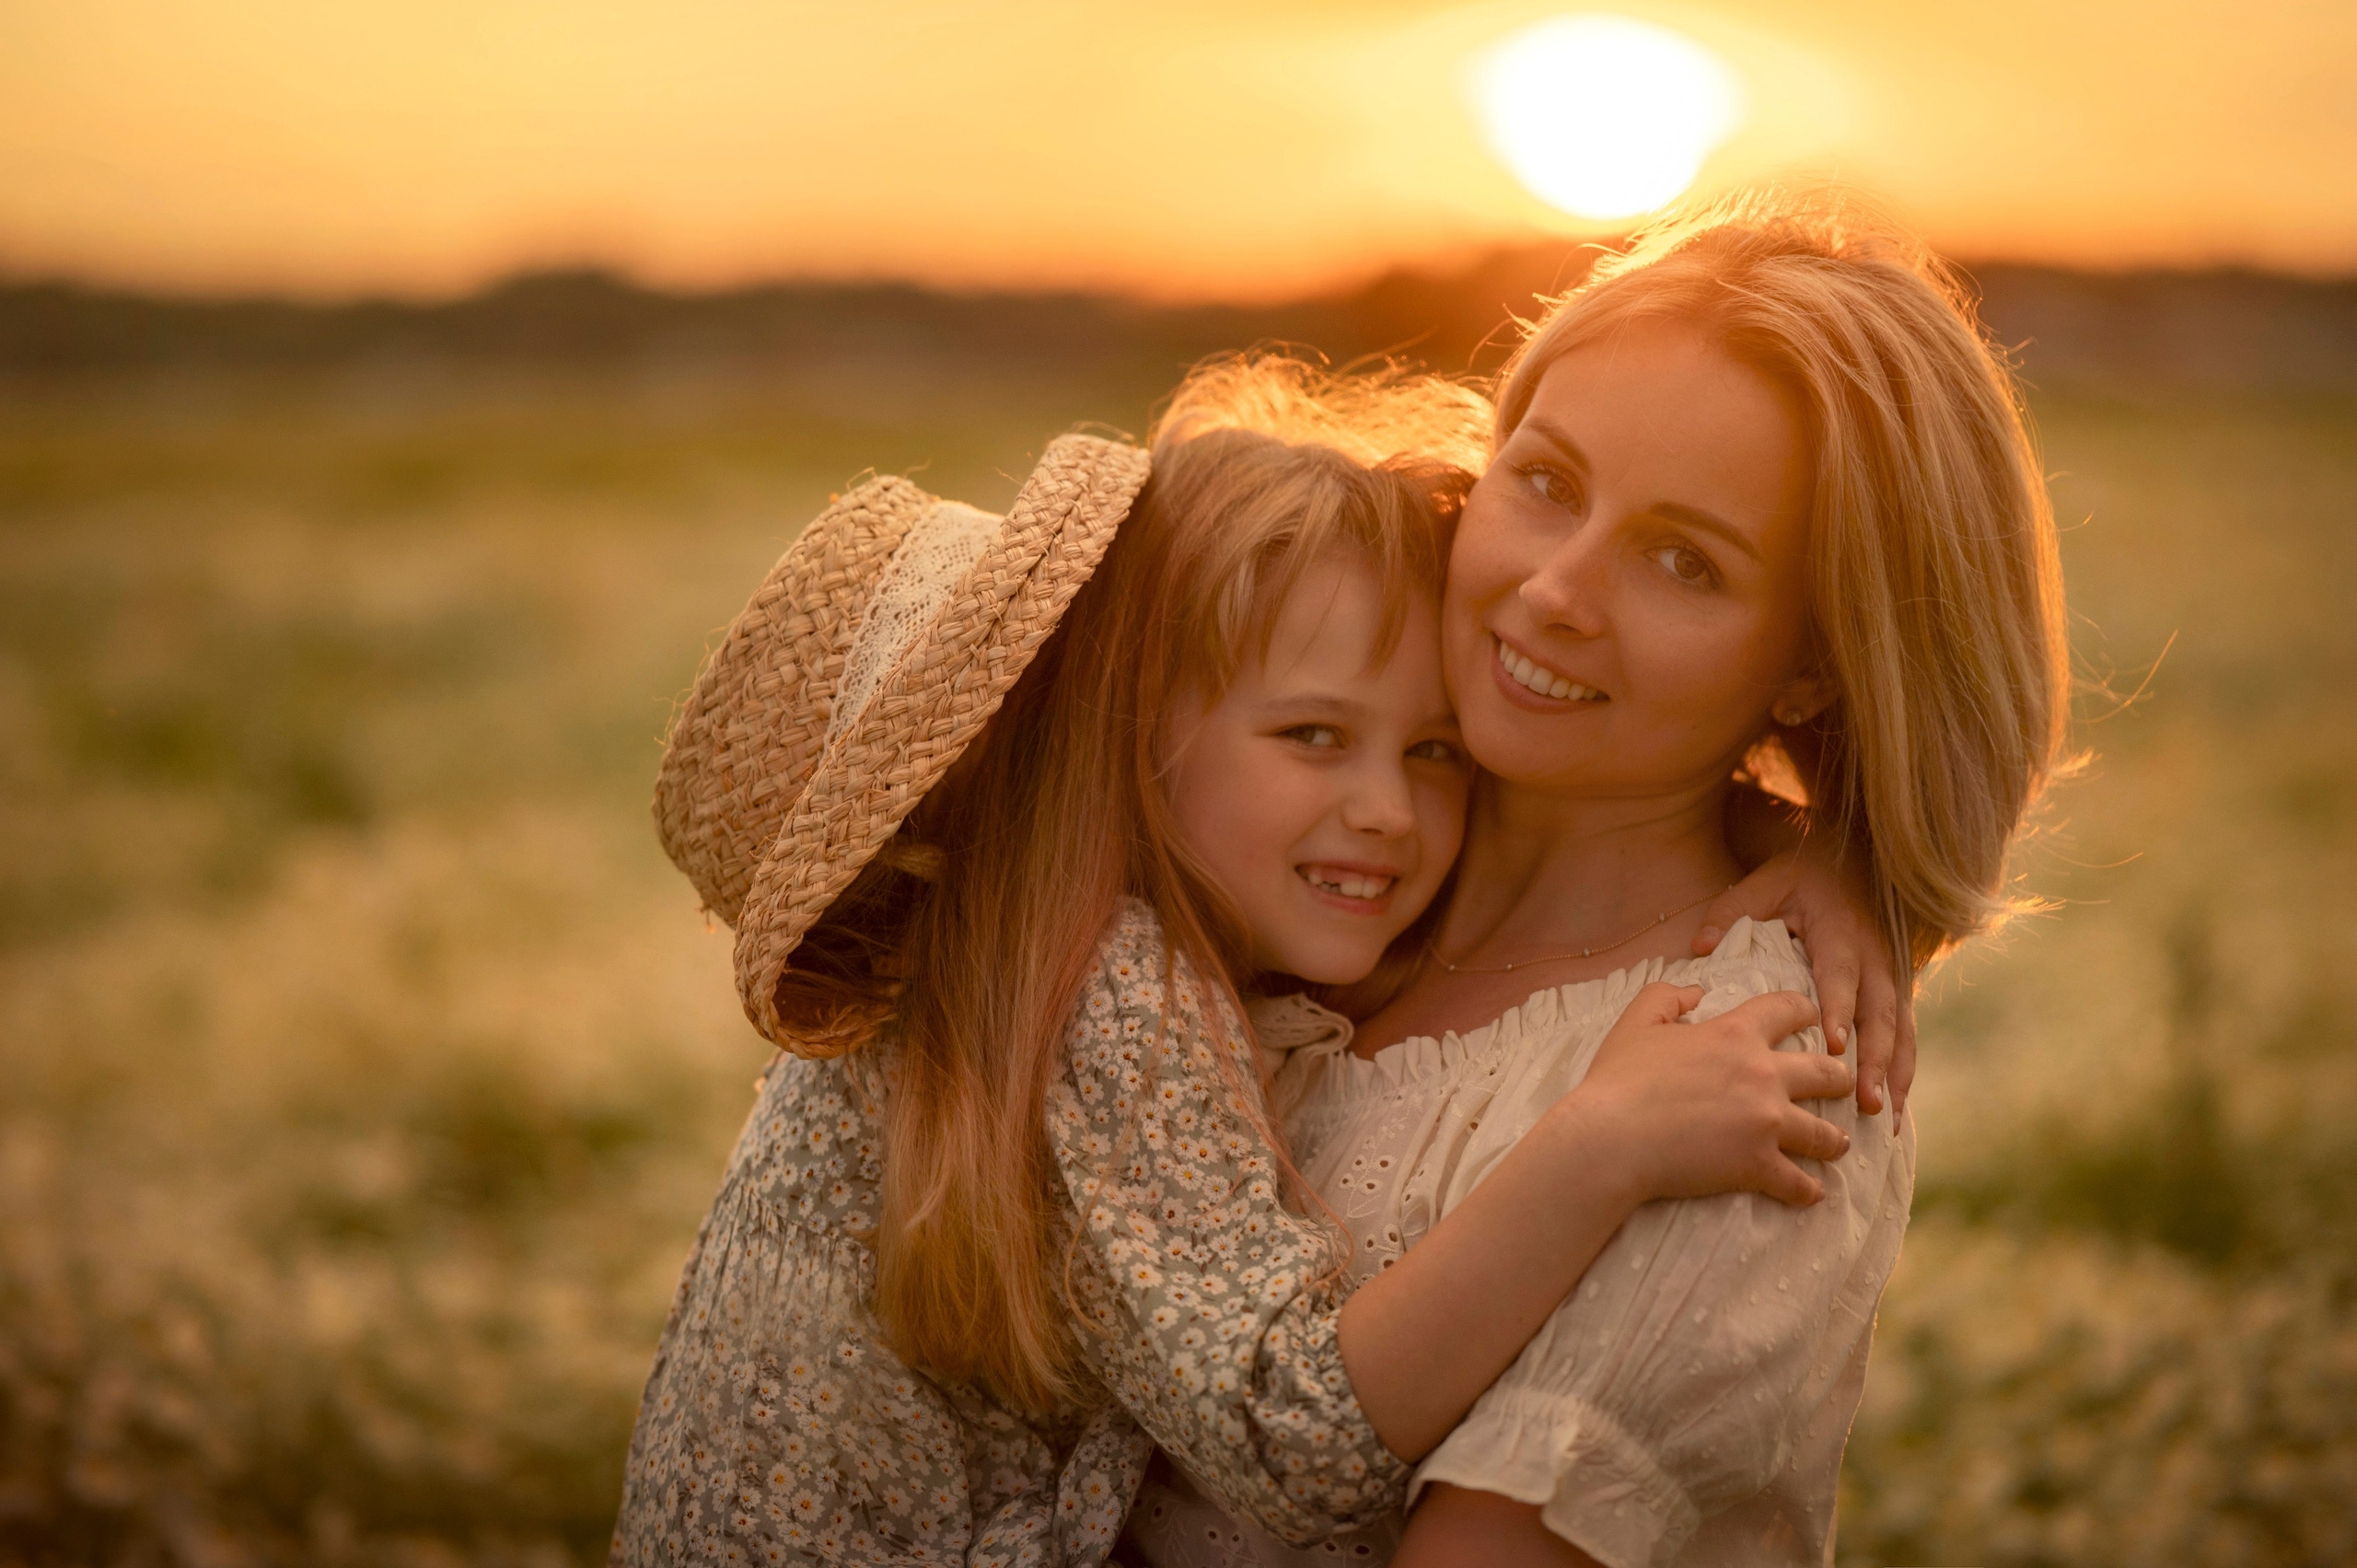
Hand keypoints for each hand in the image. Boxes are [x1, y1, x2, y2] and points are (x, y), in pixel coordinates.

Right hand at [1564, 982, 1852, 1209]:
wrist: (1611, 1137)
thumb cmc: (1619, 1078)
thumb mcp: (1637, 1021)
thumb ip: (1667, 996)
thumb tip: (1697, 991)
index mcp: (1736, 1034)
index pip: (1789, 1009)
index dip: (1806, 1011)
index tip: (1812, 1019)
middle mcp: (1764, 1075)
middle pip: (1827, 1073)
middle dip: (1840, 1079)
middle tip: (1842, 1086)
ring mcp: (1766, 1124)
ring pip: (1825, 1133)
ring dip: (1834, 1140)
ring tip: (1837, 1146)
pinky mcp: (1758, 1166)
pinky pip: (1800, 1183)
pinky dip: (1809, 1190)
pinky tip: (1812, 1193)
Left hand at [1692, 848, 1915, 1117]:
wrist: (1846, 863)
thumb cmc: (1798, 878)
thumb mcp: (1764, 882)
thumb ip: (1732, 910)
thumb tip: (1700, 946)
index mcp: (1840, 933)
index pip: (1840, 975)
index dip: (1840, 1010)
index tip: (1834, 1046)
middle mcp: (1873, 959)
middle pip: (1880, 1013)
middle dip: (1876, 1059)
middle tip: (1865, 1100)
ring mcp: (1889, 977)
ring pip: (1900, 1030)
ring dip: (1894, 1074)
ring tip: (1883, 1117)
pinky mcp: (1893, 992)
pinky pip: (1904, 1035)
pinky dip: (1901, 1071)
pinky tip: (1894, 1109)